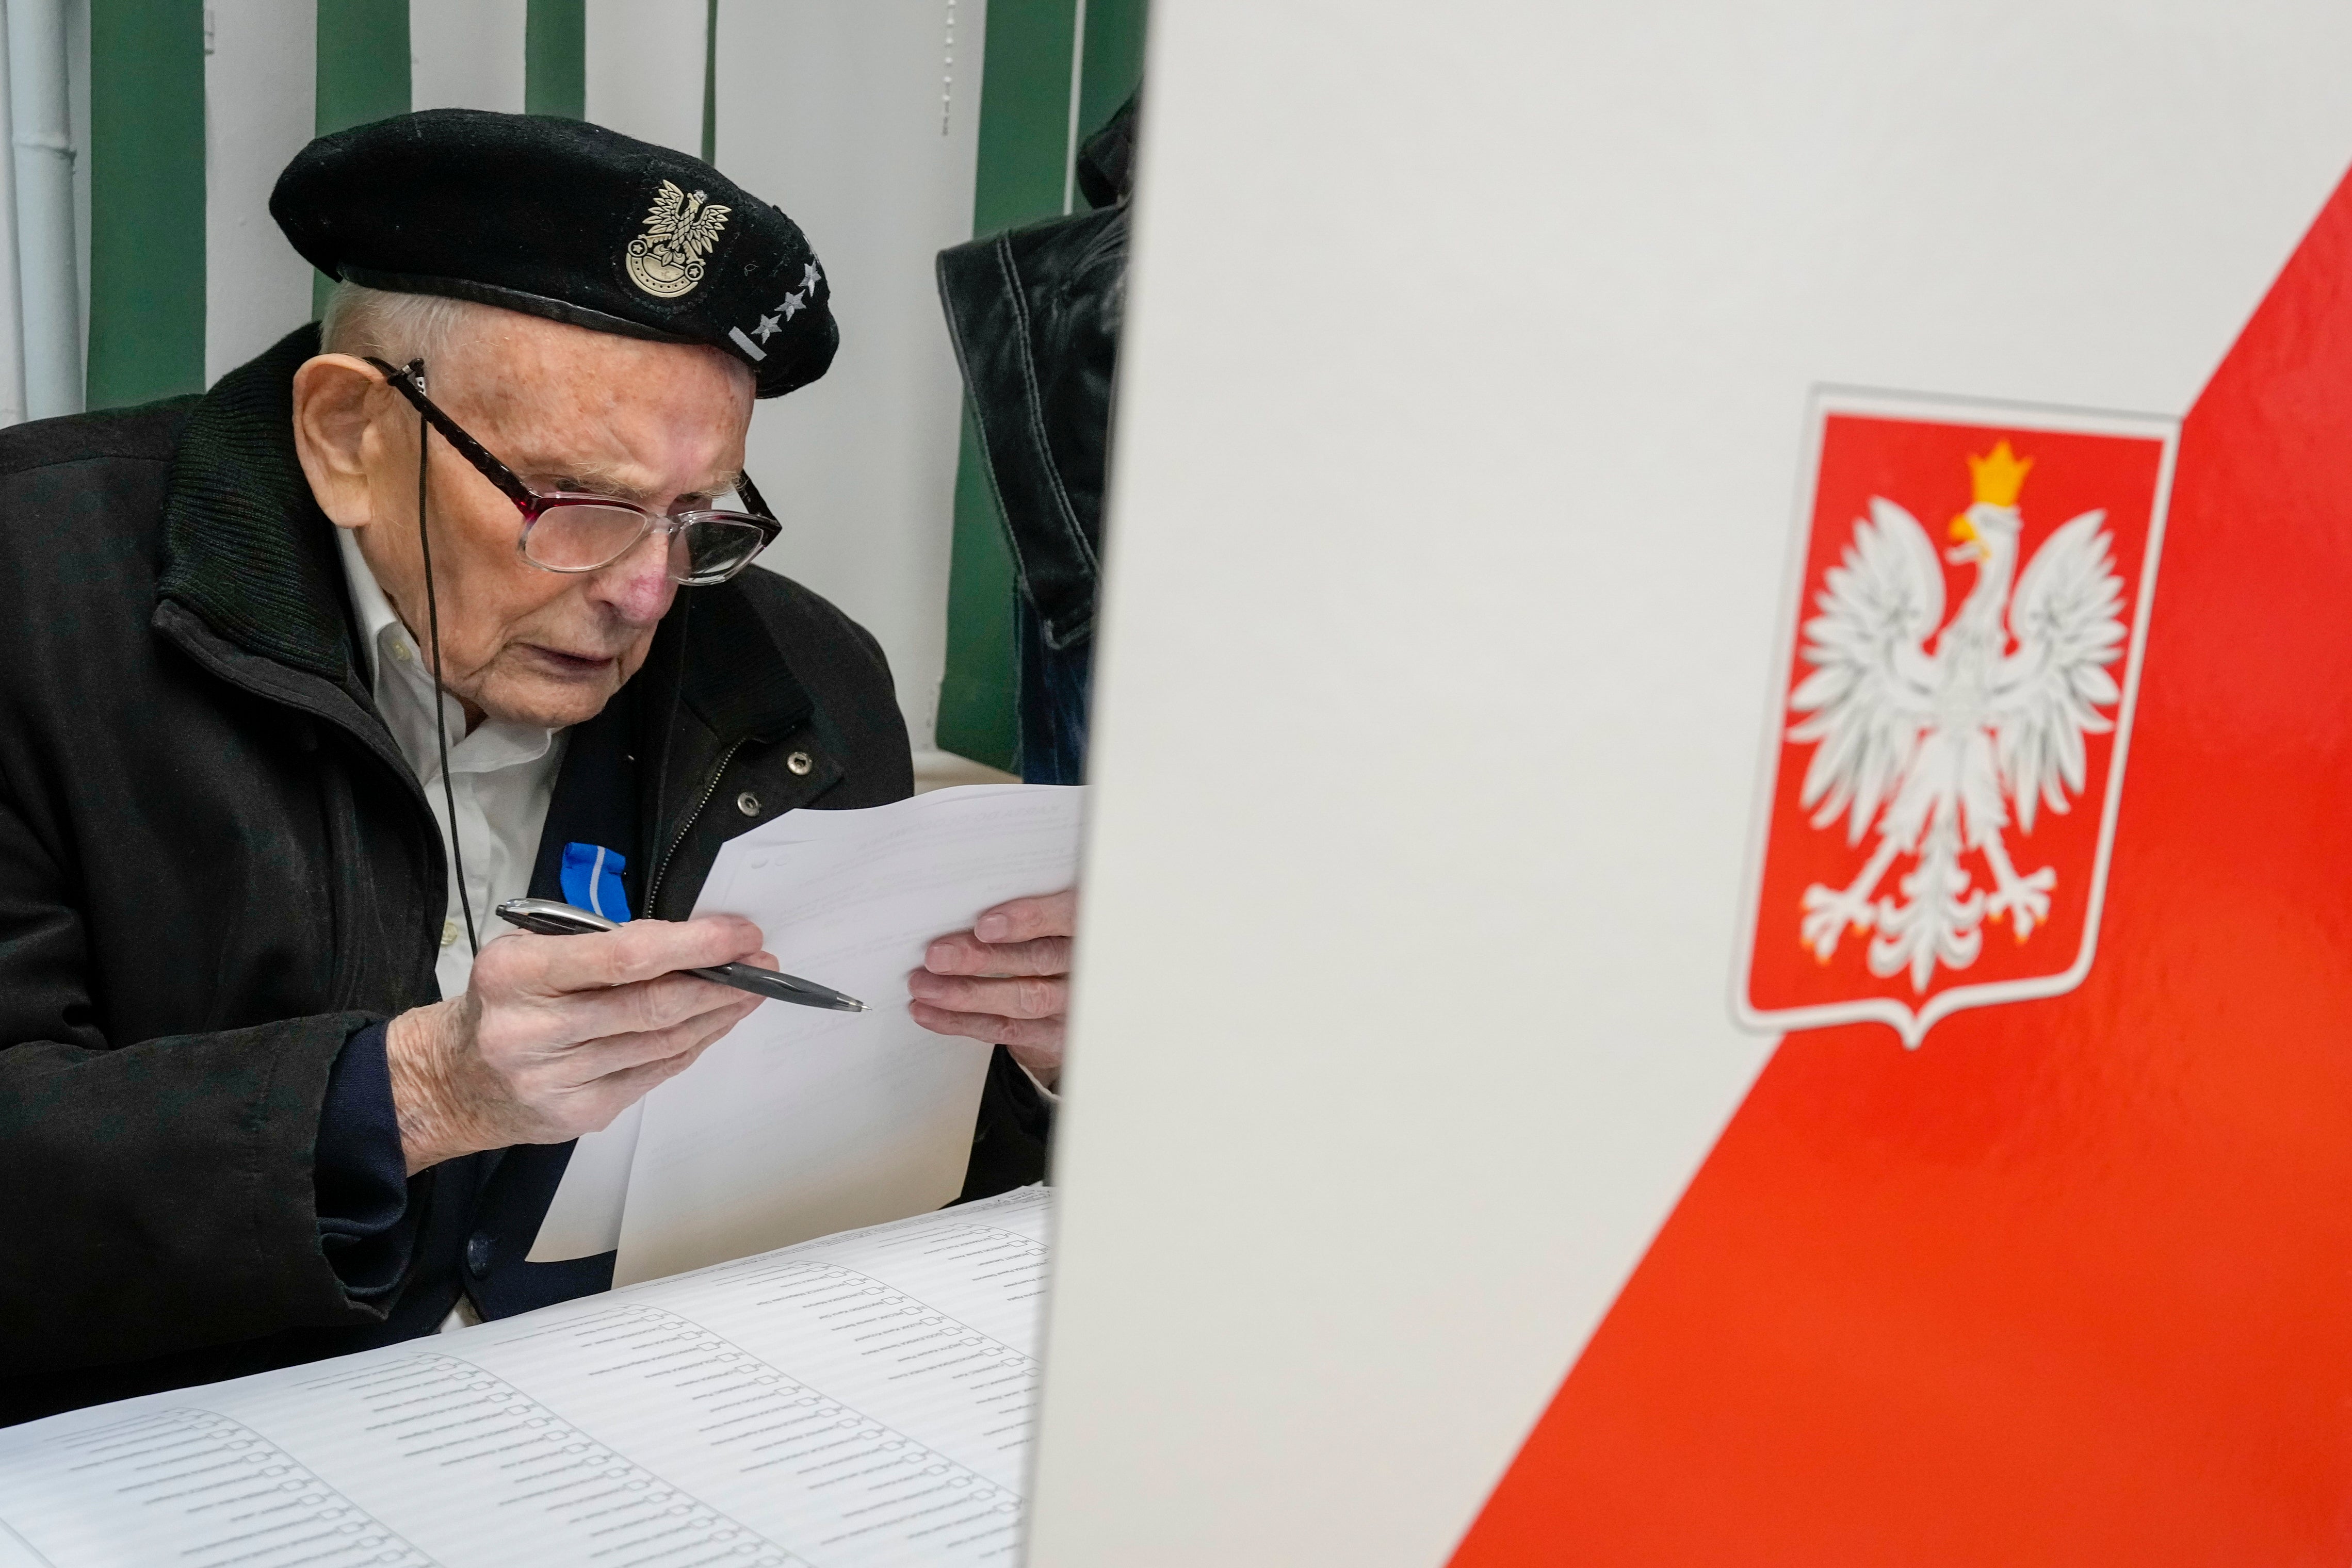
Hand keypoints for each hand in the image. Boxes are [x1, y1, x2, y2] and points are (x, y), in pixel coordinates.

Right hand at [386, 915, 770, 1173]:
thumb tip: (689, 943)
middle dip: (719, 982)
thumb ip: (597, 944)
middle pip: (652, 1007)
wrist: (452, 1081)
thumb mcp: (527, 951)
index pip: (623, 957)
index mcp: (516, 975)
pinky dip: (692, 1044)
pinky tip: (714, 1023)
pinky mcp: (580, 1114)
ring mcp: (557, 1081)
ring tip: (750, 990)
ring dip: (717, 1014)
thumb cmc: (503, 1002)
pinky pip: (655, 1074)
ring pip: (662, 1043)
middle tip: (761, 963)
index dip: (692, 945)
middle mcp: (533, 1032)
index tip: (738, 933)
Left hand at [907, 889, 1075, 1087]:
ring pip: (1023, 999)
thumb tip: (962, 900)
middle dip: (984, 959)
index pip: (1069, 916)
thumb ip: (1028, 899)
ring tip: (923, 985)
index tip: (985, 925)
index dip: (1030, 920)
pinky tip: (929, 1012)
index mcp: (1090, 921)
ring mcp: (1074, 1003)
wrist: (1077, 993)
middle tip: (936, 956)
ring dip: (967, 993)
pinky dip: (962, 1022)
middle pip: (1040, 959)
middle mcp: (1088, 963)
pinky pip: (1007, 1030)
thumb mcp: (1052, 909)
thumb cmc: (1053, 934)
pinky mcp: (1056, 1035)